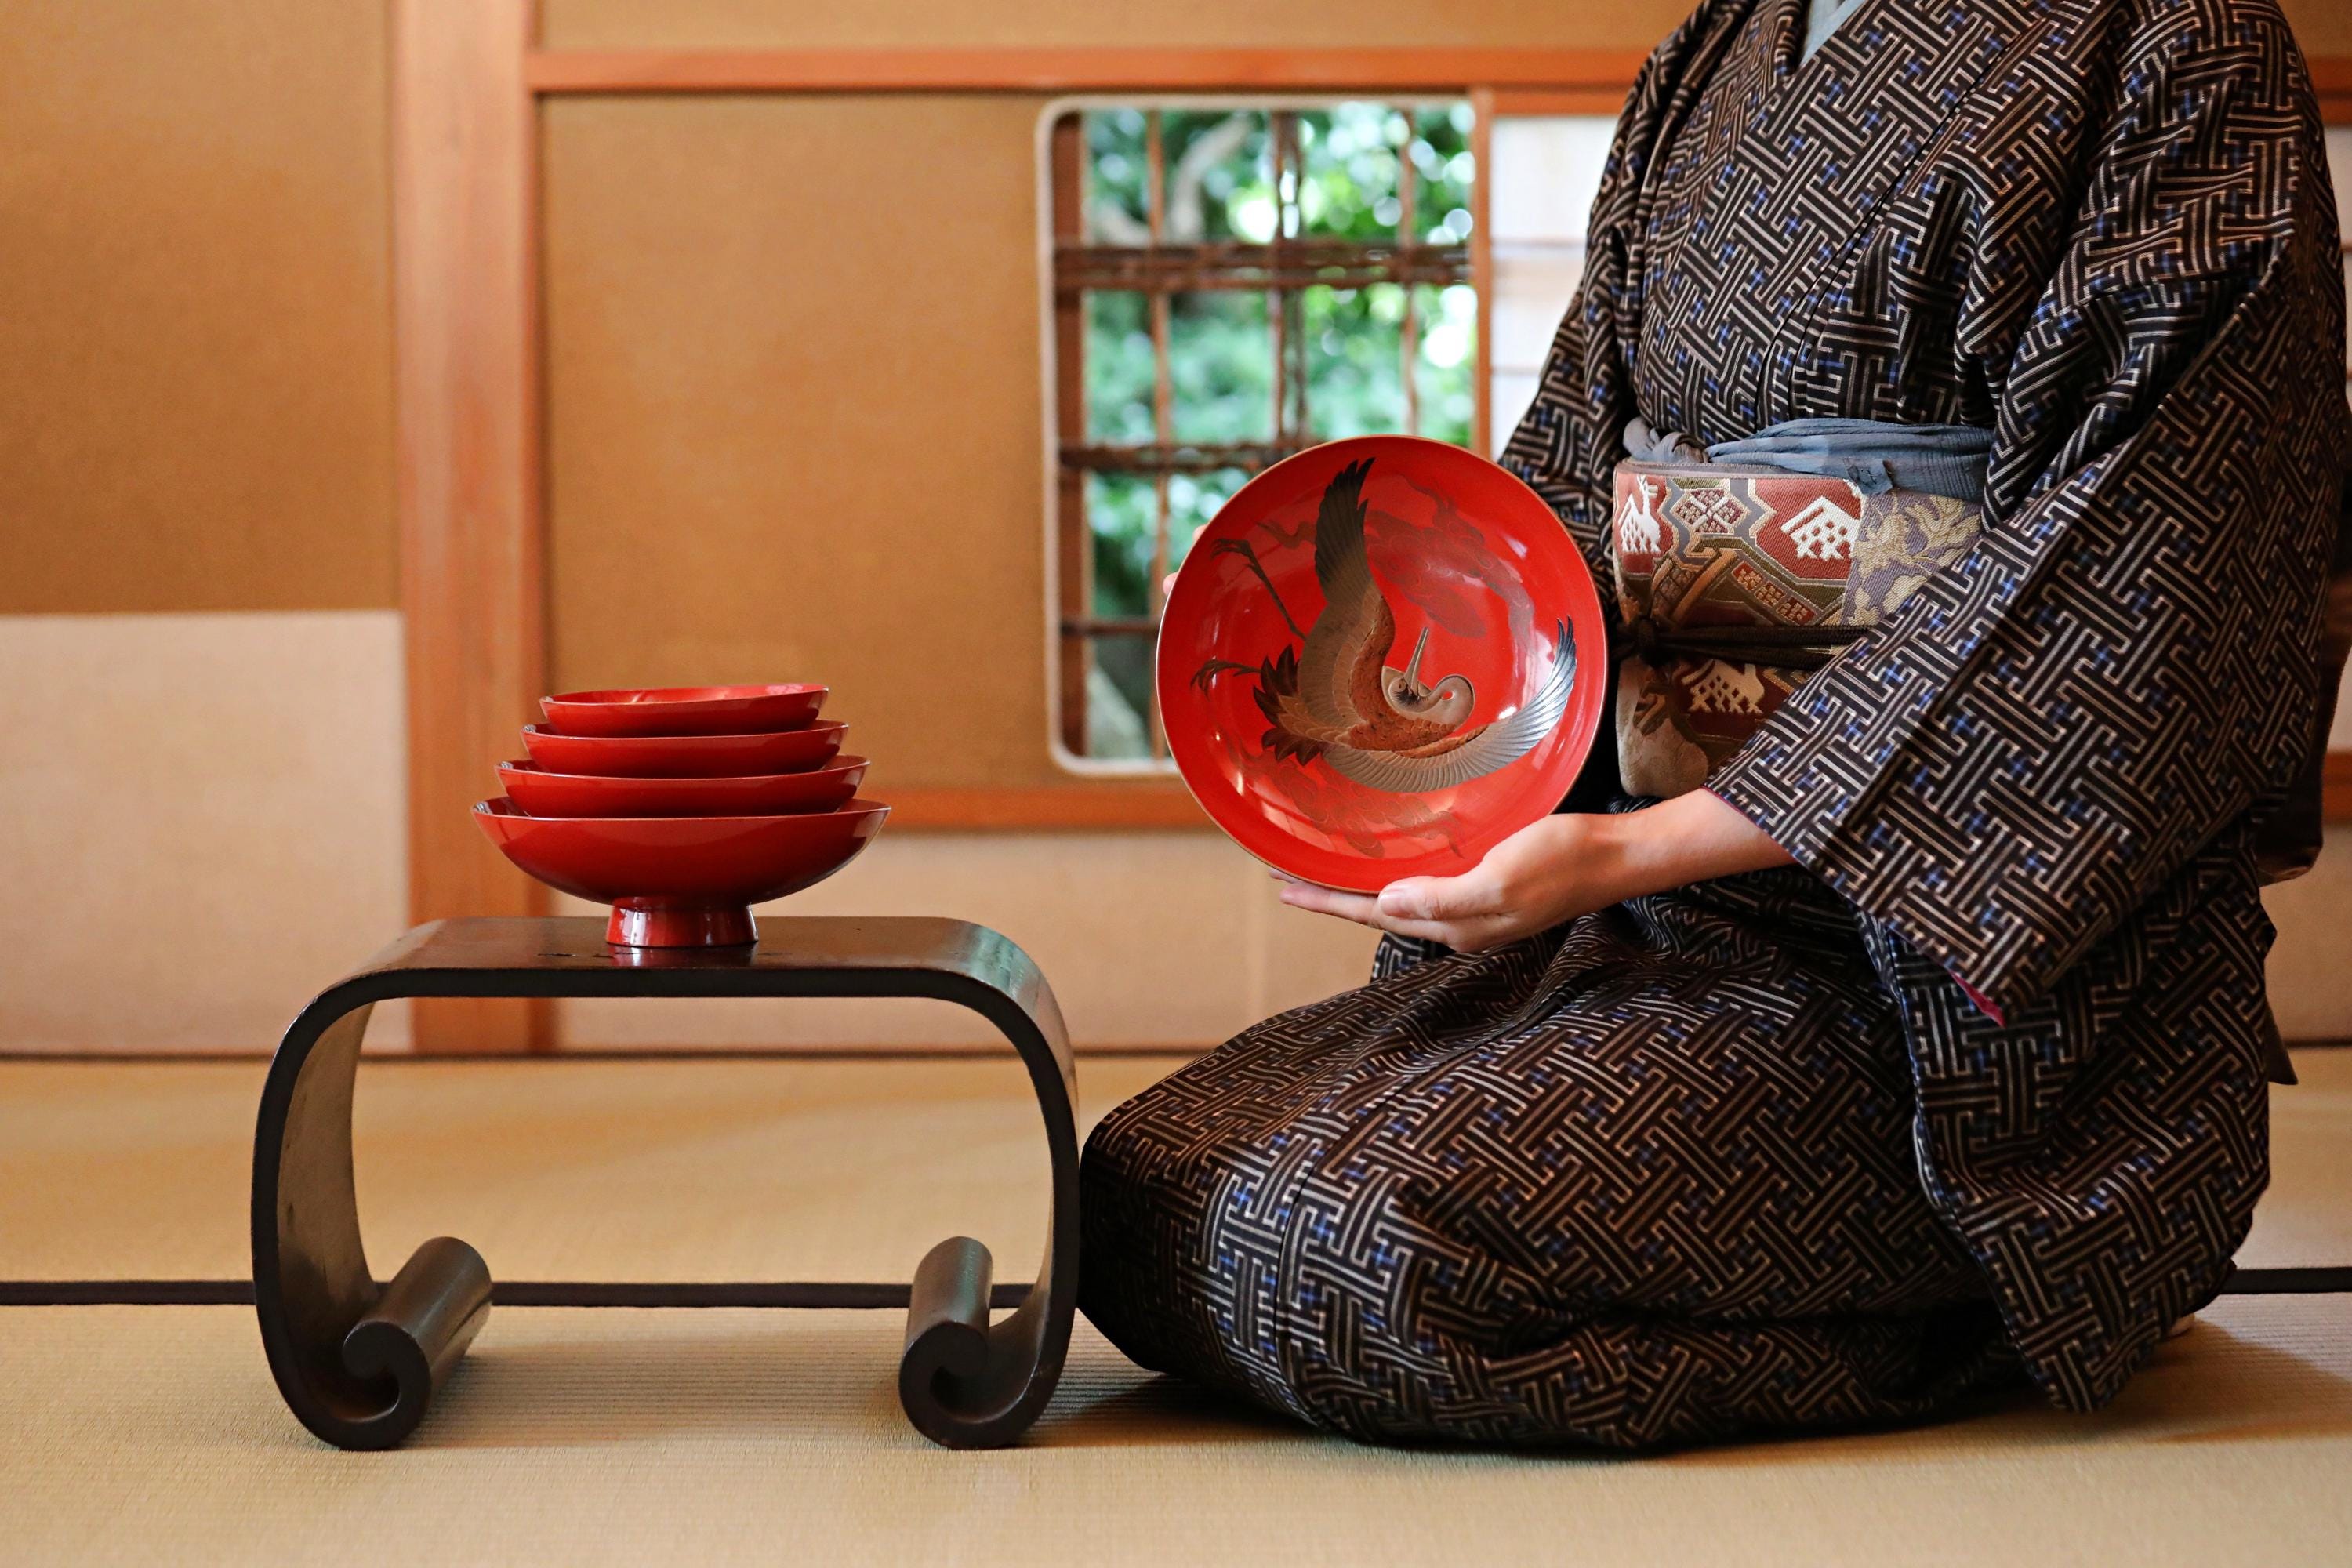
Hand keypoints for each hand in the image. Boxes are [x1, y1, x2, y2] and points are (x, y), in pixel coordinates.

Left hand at [1275, 789, 1794, 951]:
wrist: (1615, 855)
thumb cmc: (1561, 862)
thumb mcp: (1499, 879)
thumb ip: (1441, 897)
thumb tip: (1386, 904)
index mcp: (1454, 925)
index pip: (1372, 913)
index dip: (1325, 900)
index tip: (1281, 886)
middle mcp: (1459, 923)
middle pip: (1379, 909)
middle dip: (1332, 895)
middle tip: (1287, 876)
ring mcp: (1476, 907)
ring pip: (1402, 898)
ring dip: (1361, 886)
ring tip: (1324, 870)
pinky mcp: (1491, 885)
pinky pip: (1429, 883)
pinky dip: (1399, 873)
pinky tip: (1391, 859)